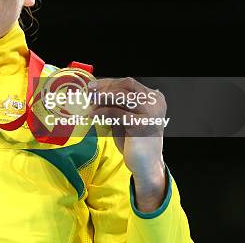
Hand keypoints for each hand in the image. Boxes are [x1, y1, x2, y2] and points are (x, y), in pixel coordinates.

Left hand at [88, 77, 167, 210]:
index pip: (129, 83)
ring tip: (90, 103)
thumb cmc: (134, 140)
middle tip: (90, 92)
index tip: (93, 85)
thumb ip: (117, 103)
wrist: (145, 163)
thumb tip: (95, 91)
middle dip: (105, 87)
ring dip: (102, 98)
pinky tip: (93, 115)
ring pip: (121, 95)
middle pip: (126, 85)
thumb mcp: (126, 116)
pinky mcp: (141, 124)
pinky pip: (116, 112)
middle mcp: (155, 102)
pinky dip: (102, 112)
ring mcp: (150, 112)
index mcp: (154, 97)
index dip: (109, 82)